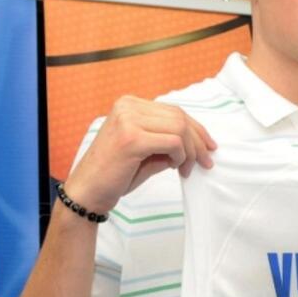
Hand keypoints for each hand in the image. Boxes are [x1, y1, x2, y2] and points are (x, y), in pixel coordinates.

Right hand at [64, 95, 216, 213]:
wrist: (89, 191)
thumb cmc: (115, 175)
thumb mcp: (146, 153)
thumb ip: (167, 144)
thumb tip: (197, 146)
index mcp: (130, 105)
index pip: (174, 111)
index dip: (197, 129)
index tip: (209, 147)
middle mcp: (128, 107)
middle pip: (180, 117)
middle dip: (198, 142)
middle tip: (205, 163)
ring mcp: (129, 120)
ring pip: (180, 129)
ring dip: (190, 152)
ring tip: (186, 169)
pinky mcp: (132, 138)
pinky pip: (173, 142)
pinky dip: (180, 156)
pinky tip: (175, 168)